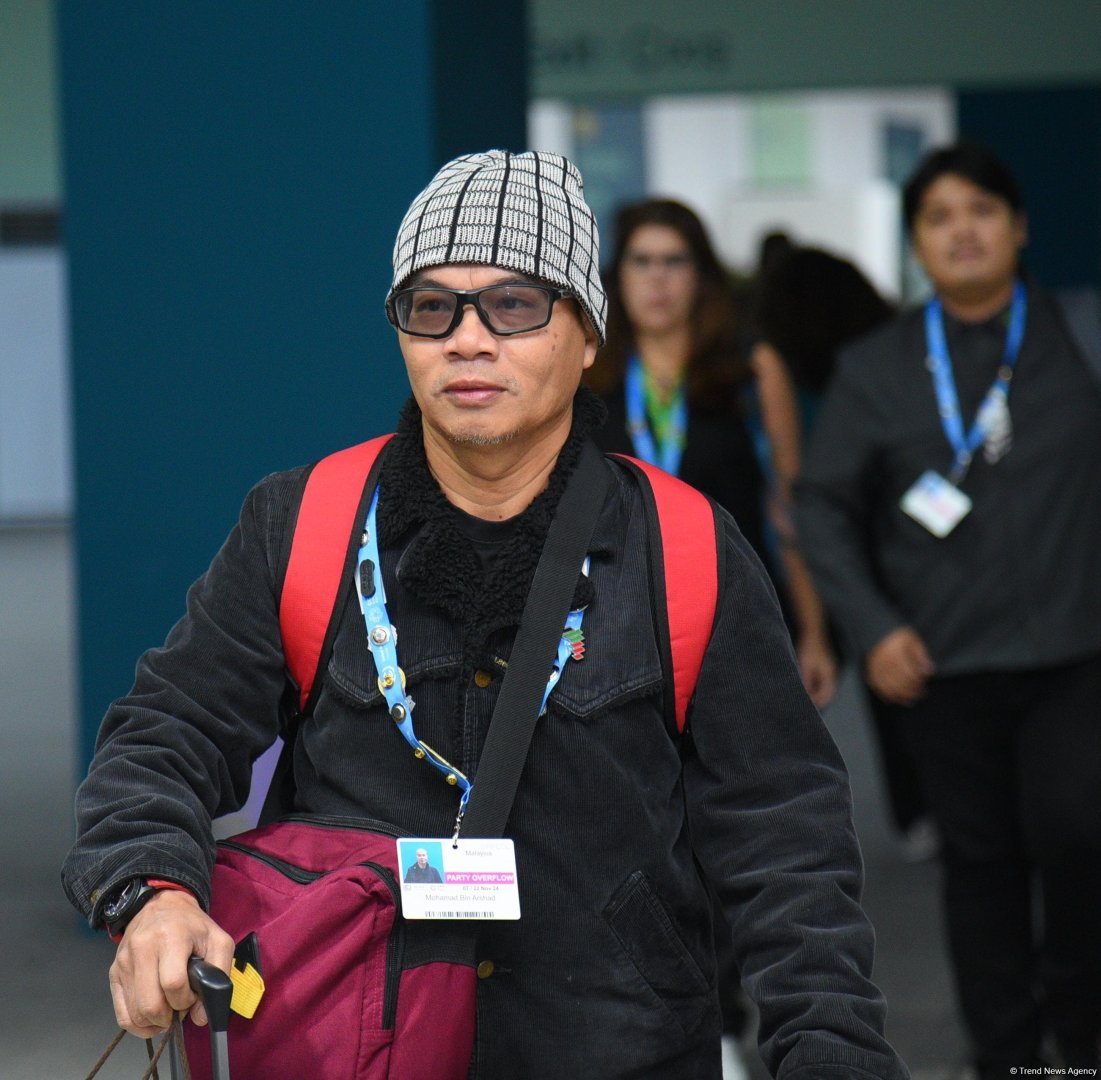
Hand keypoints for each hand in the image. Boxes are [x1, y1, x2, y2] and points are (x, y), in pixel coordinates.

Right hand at [108, 889, 233, 1036]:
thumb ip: (219, 975)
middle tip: (179, 1006)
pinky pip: (122, 1015)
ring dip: (155, 1022)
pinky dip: (139, 1025)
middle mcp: (142, 948)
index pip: (173, 983)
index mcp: (170, 937)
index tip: (192, 995)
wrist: (161, 907)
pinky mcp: (114, 974)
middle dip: (170, 1016)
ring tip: (168, 1007)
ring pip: (135, 1014)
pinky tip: (153, 1019)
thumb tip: (202, 1017)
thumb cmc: (192, 927)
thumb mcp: (218, 941)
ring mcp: (124, 962)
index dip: (186, 999)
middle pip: (151, 1004)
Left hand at [797, 633, 837, 708]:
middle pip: (827, 693)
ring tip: (804, 697)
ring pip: (824, 688)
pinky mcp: (824, 667)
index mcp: (829, 674)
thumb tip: (805, 694)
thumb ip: (806, 680)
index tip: (805, 706)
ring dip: (816, 693)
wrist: (812, 633)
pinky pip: (821, 681)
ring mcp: (829, 670)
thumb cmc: (808, 648)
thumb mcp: (804, 665)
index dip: (816, 702)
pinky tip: (805, 687)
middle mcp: (832, 674)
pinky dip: (815, 686)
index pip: (826, 695)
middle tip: (804, 705)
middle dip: (817, 699)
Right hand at [865, 627, 934, 705]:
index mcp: (896, 655)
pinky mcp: (870, 672)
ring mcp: (876, 669)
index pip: (910, 675)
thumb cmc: (897, 634)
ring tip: (911, 700)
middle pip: (901, 684)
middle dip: (913, 691)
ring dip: (901, 697)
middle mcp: (885, 664)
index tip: (925, 682)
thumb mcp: (913, 640)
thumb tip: (929, 671)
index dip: (919, 681)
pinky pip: (878, 688)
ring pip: (890, 689)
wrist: (876, 628)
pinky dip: (886, 695)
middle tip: (921, 694)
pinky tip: (894, 699)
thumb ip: (921, 656)